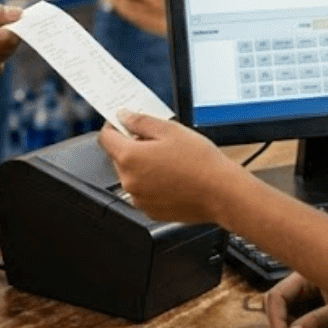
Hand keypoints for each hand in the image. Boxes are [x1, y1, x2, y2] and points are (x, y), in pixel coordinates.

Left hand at [97, 112, 242, 225]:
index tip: (123, 121)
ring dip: (142, 165)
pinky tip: (172, 176)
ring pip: (131, 174)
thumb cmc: (200, 163)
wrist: (221, 193)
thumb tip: (124, 117)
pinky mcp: (151, 211)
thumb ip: (141, 121)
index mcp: (130, 158)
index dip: (114, 125)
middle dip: (132, 145)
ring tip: (169, 159)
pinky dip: (151, 182)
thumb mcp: (170, 130)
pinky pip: (143, 191)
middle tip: (156, 139)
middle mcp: (129, 181)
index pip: (105, 137)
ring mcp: (139, 198)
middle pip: (118, 156)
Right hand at [265, 272, 327, 327]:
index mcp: (307, 273)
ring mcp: (306, 287)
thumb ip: (318, 321)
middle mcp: (303, 277)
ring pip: (280, 303)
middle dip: (276, 322)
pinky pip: (291, 308)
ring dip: (281, 322)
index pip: (278, 295)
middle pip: (275, 298)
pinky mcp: (311, 297)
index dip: (277, 320)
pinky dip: (290, 321)